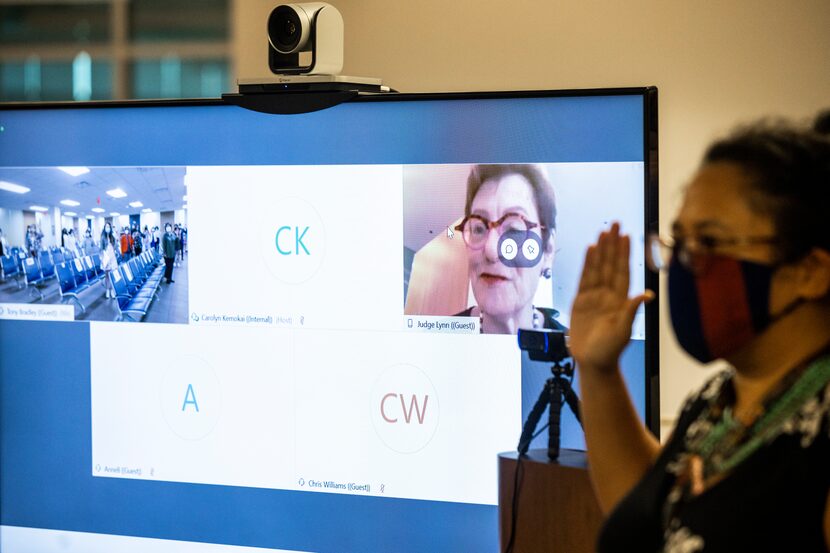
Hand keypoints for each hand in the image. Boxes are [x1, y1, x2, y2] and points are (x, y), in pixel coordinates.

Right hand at [569, 223, 653, 373]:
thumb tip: (647, 295)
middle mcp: (609, 294)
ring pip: (598, 268)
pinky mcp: (581, 302)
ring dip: (601, 250)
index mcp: (621, 300)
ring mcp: (595, 297)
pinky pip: (584, 278)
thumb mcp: (622, 331)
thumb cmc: (609, 350)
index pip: (623, 271)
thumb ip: (632, 311)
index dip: (624, 253)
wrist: (592, 362)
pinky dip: (587, 264)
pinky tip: (590, 251)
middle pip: (610, 264)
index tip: (626, 236)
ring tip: (603, 232)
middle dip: (613, 244)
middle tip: (615, 224)